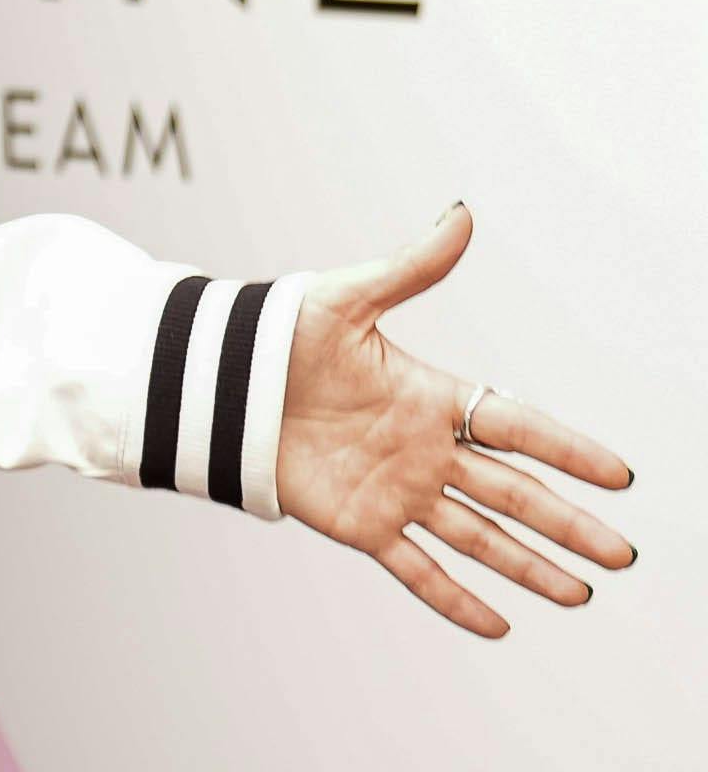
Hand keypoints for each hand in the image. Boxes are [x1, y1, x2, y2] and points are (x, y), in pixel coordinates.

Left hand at [275, 202, 635, 635]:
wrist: (220, 384)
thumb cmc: (279, 335)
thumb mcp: (347, 299)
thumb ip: (410, 268)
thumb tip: (461, 215)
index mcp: (431, 397)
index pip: (516, 426)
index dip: (567, 450)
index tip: (619, 475)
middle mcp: (425, 451)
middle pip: (513, 493)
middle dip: (568, 525)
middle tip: (621, 555)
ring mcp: (397, 491)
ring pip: (478, 537)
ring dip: (529, 567)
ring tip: (579, 594)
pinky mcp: (361, 525)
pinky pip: (417, 568)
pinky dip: (454, 598)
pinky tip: (499, 624)